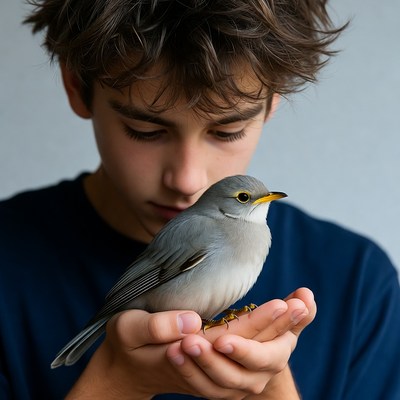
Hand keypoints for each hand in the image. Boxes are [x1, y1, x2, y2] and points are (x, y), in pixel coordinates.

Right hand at [66, 288, 315, 398]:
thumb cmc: (126, 344)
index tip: (284, 303)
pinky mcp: (217, 363)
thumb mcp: (129, 329)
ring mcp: (216, 369)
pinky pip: (251, 359)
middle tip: (303, 303)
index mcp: (191, 352)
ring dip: (280, 335)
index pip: (233, 339)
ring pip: (258, 360)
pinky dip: (271, 340)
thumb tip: (193, 321)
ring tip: (301, 308)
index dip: (260, 322)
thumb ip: (157, 325)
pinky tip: (285, 321)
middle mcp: (210, 365)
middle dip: (280, 328)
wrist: (127, 369)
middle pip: (254, 352)